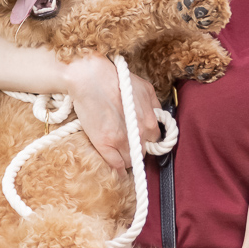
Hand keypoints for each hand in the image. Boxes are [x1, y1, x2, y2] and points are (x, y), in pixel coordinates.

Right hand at [62, 55, 161, 172]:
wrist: (91, 78)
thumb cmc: (116, 79)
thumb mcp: (145, 88)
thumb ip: (154, 105)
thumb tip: (157, 117)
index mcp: (150, 121)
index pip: (154, 140)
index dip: (146, 138)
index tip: (139, 137)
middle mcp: (139, 134)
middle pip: (143, 151)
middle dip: (136, 147)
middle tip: (127, 140)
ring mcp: (122, 141)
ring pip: (131, 161)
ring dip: (127, 158)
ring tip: (119, 151)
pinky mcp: (104, 144)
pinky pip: (117, 165)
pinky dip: (118, 169)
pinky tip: (118, 169)